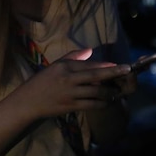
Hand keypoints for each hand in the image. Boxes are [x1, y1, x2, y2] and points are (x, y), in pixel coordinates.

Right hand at [15, 48, 131, 119]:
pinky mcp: (71, 106)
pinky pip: (92, 104)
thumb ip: (72, 57)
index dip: (106, 65)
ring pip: (96, 92)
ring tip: (116, 92)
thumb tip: (90, 50)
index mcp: (63, 67)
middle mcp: (68, 79)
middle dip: (114, 73)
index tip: (118, 66)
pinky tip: (107, 102)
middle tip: (127, 71)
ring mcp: (70, 93)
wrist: (28, 102)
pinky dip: (102, 103)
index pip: (89, 64)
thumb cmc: (40, 82)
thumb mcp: (54, 66)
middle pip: (96, 76)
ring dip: (109, 92)